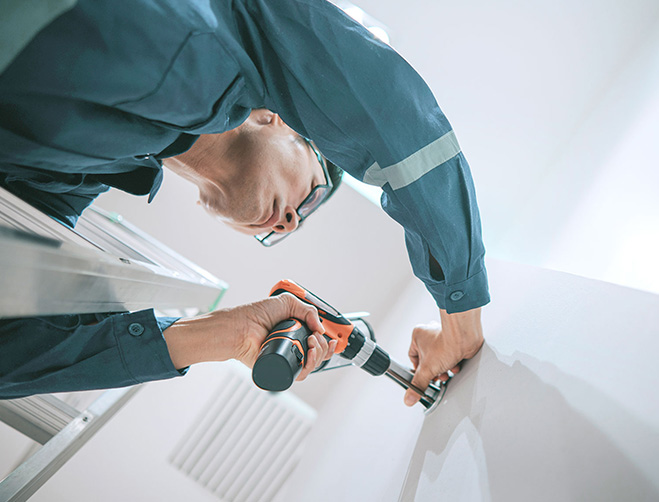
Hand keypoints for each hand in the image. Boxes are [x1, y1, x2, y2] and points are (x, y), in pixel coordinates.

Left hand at [163, 293, 334, 377]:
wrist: (242, 326)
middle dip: (323, 346)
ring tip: (311, 343)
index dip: (327, 342)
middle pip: (319, 355)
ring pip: (313, 366)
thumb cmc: (257, 313)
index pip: (318, 342)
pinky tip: (308, 355)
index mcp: (296, 333)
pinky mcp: (280, 370)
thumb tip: (321, 328)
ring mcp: (287, 359)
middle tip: (315, 337)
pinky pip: (300, 375)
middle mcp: (293, 347)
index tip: (330, 338)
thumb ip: (308, 310)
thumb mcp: (287, 303)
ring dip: (319, 355)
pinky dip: (309, 367)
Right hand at [404, 307, 483, 405]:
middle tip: (437, 375)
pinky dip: (453, 362)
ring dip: (444, 367)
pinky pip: (451, 354)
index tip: (423, 377)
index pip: (413, 356)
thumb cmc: (445, 344)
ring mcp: (443, 336)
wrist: (465, 339)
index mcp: (418, 336)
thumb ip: (418, 384)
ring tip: (447, 371)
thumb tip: (409, 398)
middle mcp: (429, 334)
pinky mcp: (455, 341)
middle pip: (428, 359)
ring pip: (440, 357)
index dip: (418, 369)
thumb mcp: (427, 369)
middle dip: (434, 370)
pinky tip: (455, 365)